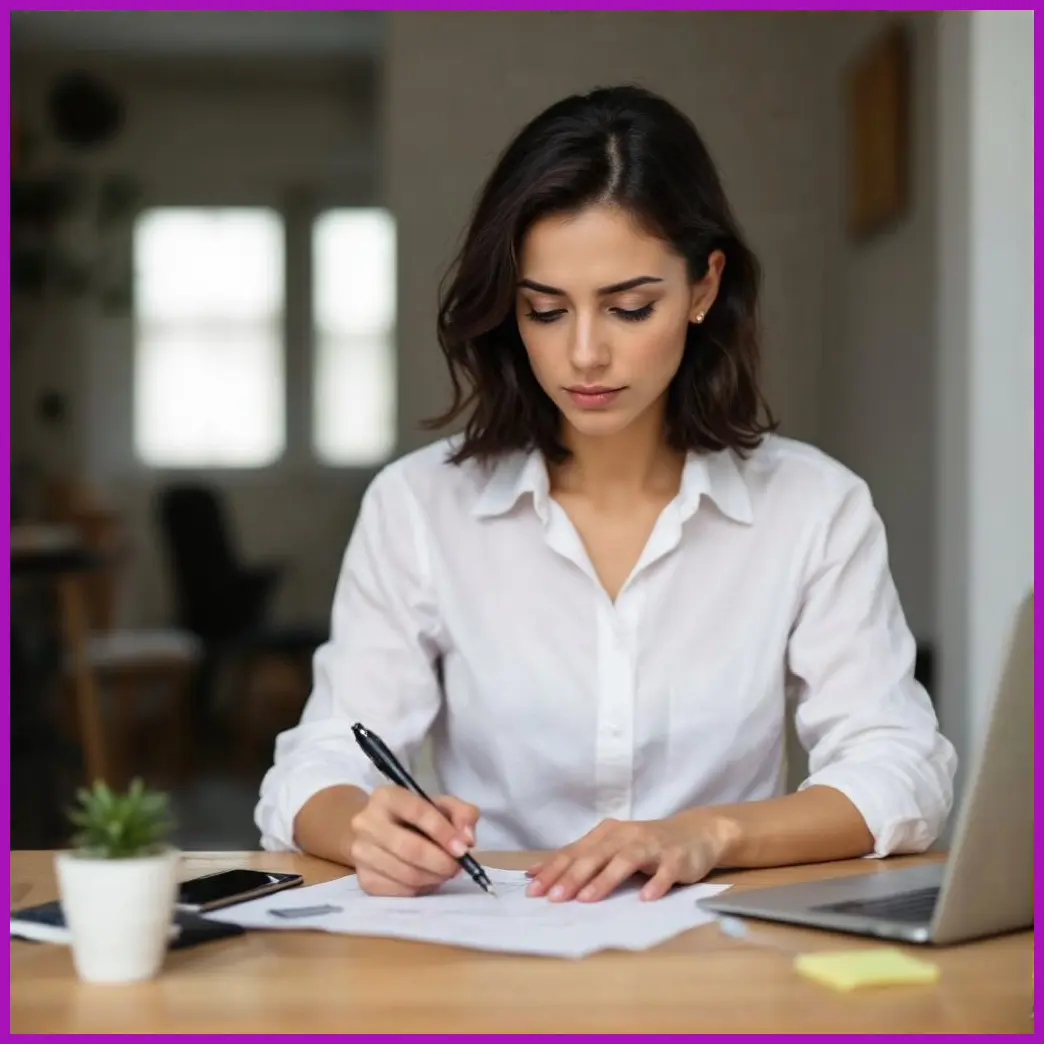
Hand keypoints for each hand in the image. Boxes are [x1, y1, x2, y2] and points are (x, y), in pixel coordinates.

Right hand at [349, 785, 479, 896]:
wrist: (377, 832)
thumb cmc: (415, 817)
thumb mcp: (440, 805)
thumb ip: (462, 814)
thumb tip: (467, 840)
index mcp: (386, 796)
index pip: (418, 812)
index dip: (444, 832)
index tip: (463, 849)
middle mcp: (366, 822)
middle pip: (409, 848)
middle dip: (440, 862)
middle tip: (458, 867)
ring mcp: (360, 852)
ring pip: (405, 874)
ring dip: (433, 878)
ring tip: (445, 873)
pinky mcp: (363, 878)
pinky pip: (398, 891)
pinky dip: (420, 889)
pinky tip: (428, 880)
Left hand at [525, 815, 733, 902]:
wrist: (694, 834)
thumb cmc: (645, 845)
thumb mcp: (610, 848)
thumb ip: (577, 859)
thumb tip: (534, 872)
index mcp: (606, 833)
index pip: (575, 852)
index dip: (553, 870)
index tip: (533, 891)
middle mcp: (626, 835)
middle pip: (595, 855)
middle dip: (573, 876)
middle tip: (554, 898)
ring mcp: (652, 845)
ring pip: (625, 860)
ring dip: (605, 880)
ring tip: (587, 899)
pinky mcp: (675, 858)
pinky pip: (664, 872)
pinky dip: (655, 884)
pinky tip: (645, 898)